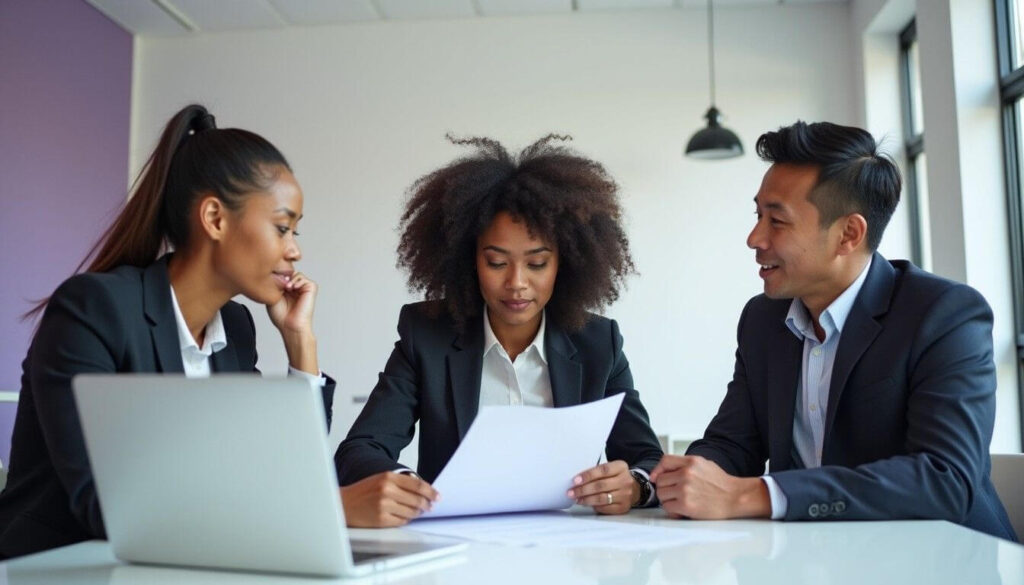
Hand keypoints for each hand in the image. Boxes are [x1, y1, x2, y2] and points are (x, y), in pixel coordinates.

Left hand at [267, 271, 316, 334]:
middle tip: (282, 286)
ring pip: (296, 273)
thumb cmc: (281, 316)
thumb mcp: (272, 296)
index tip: (274, 283)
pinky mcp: (311, 289)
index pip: (283, 275)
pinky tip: (294, 289)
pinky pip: (304, 278)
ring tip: (287, 288)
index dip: (278, 276)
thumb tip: (281, 274)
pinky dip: (298, 281)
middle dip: (284, 277)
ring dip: (290, 279)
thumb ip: (275, 284)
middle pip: (289, 273)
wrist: (290, 325)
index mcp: (287, 290)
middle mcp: (296, 288)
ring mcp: (304, 288)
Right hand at [340, 471, 439, 527]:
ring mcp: (384, 506)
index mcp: (388, 477)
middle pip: (417, 500)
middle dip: (427, 504)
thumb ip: (400, 483)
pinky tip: (405, 517)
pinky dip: (406, 520)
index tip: (437, 496)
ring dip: (418, 513)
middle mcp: (387, 490)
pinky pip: (402, 521)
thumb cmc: (362, 492)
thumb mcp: (380, 479)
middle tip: (430, 506)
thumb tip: (422, 491)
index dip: (430, 491)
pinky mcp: (381, 520)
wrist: (343, 504)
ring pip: (411, 512)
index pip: (417, 485)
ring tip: (418, 512)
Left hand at [567, 460, 637, 514]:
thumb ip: (597, 472)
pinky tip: (587, 504)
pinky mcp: (623, 507)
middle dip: (583, 489)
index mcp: (621, 467)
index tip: (575, 480)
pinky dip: (594, 506)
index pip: (603, 470)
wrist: (634, 488)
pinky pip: (605, 508)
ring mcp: (625, 495)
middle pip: (601, 485)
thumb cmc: (616, 477)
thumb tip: (577, 480)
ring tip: (576, 499)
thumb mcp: (611, 469)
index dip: (588, 475)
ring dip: (586, 499)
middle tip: (571, 492)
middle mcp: (625, 480)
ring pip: (602, 498)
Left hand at [650, 455, 769, 519]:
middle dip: (665, 488)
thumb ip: (685, 465)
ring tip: (679, 501)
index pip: (665, 461)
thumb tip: (664, 471)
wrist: (735, 497)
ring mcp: (685, 489)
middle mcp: (686, 474)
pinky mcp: (686, 505)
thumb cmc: (721, 483)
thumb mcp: (704, 464)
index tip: (656, 478)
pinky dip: (672, 510)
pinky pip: (667, 507)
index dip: (658, 470)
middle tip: (674, 493)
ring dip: (667, 499)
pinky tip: (681, 509)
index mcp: (691, 462)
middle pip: (660, 481)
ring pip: (661, 494)